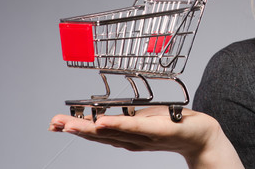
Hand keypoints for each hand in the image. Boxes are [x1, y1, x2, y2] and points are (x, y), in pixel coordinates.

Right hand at [49, 106, 243, 168]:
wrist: (201, 135)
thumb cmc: (173, 123)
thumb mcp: (144, 118)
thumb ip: (125, 119)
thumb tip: (104, 114)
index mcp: (127, 135)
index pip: (97, 132)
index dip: (76, 128)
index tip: (56, 122)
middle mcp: (131, 139)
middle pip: (98, 134)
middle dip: (74, 128)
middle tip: (54, 123)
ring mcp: (143, 136)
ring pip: (111, 132)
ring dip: (88, 128)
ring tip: (68, 124)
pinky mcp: (158, 130)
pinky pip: (134, 127)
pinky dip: (116, 125)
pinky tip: (101, 123)